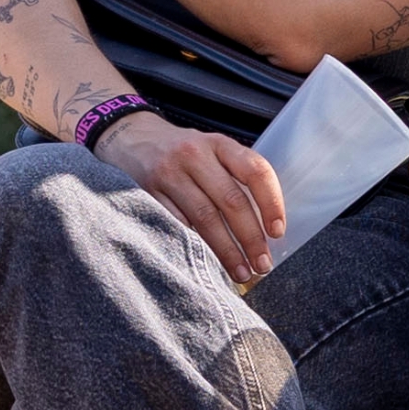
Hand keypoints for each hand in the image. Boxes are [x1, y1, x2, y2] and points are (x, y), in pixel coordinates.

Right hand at [93, 111, 286, 285]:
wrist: (130, 137)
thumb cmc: (183, 152)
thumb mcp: (212, 150)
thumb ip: (236, 176)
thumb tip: (266, 227)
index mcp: (219, 144)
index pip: (255, 171)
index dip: (271, 203)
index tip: (277, 233)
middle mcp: (195, 154)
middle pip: (231, 200)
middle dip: (250, 238)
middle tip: (262, 264)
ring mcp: (169, 173)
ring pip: (204, 217)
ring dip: (226, 250)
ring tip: (241, 272)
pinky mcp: (148, 192)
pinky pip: (176, 224)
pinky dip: (194, 245)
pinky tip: (206, 263)